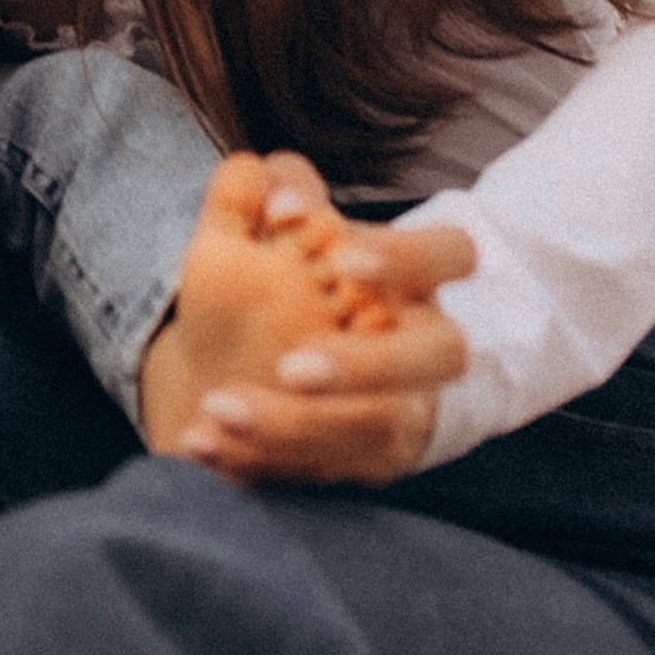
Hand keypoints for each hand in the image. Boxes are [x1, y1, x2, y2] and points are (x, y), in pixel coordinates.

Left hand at [138, 154, 476, 486]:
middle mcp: (423, 346)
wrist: (279, 354)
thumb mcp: (290, 219)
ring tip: (218, 409)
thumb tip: (278, 198)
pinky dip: (256, 459)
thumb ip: (281, 186)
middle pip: (441, 356)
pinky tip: (203, 444)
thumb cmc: (300, 270)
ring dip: (295, 424)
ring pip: (376, 428)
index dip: (406, 257)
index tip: (340, 261)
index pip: (451, 254)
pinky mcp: (365, 461)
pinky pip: (321, 469)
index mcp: (413, 278)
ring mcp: (403, 410)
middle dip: (370, 366)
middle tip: (291, 368)